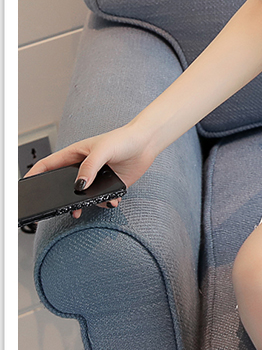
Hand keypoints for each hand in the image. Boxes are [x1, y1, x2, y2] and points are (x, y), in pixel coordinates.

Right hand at [23, 124, 155, 218]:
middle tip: (56, 207)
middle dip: (58, 197)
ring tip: (80, 210)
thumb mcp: (103, 150)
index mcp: (75, 154)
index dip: (35, 173)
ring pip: (81, 196)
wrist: (147, 144)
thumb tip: (79, 186)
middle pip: (63, 185)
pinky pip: (100, 200)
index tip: (26, 184)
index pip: (49, 164)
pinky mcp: (109, 187)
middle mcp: (83, 168)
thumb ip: (89, 167)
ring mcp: (95, 178)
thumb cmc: (124, 139)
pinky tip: (111, 200)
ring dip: (81, 204)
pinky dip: (103, 203)